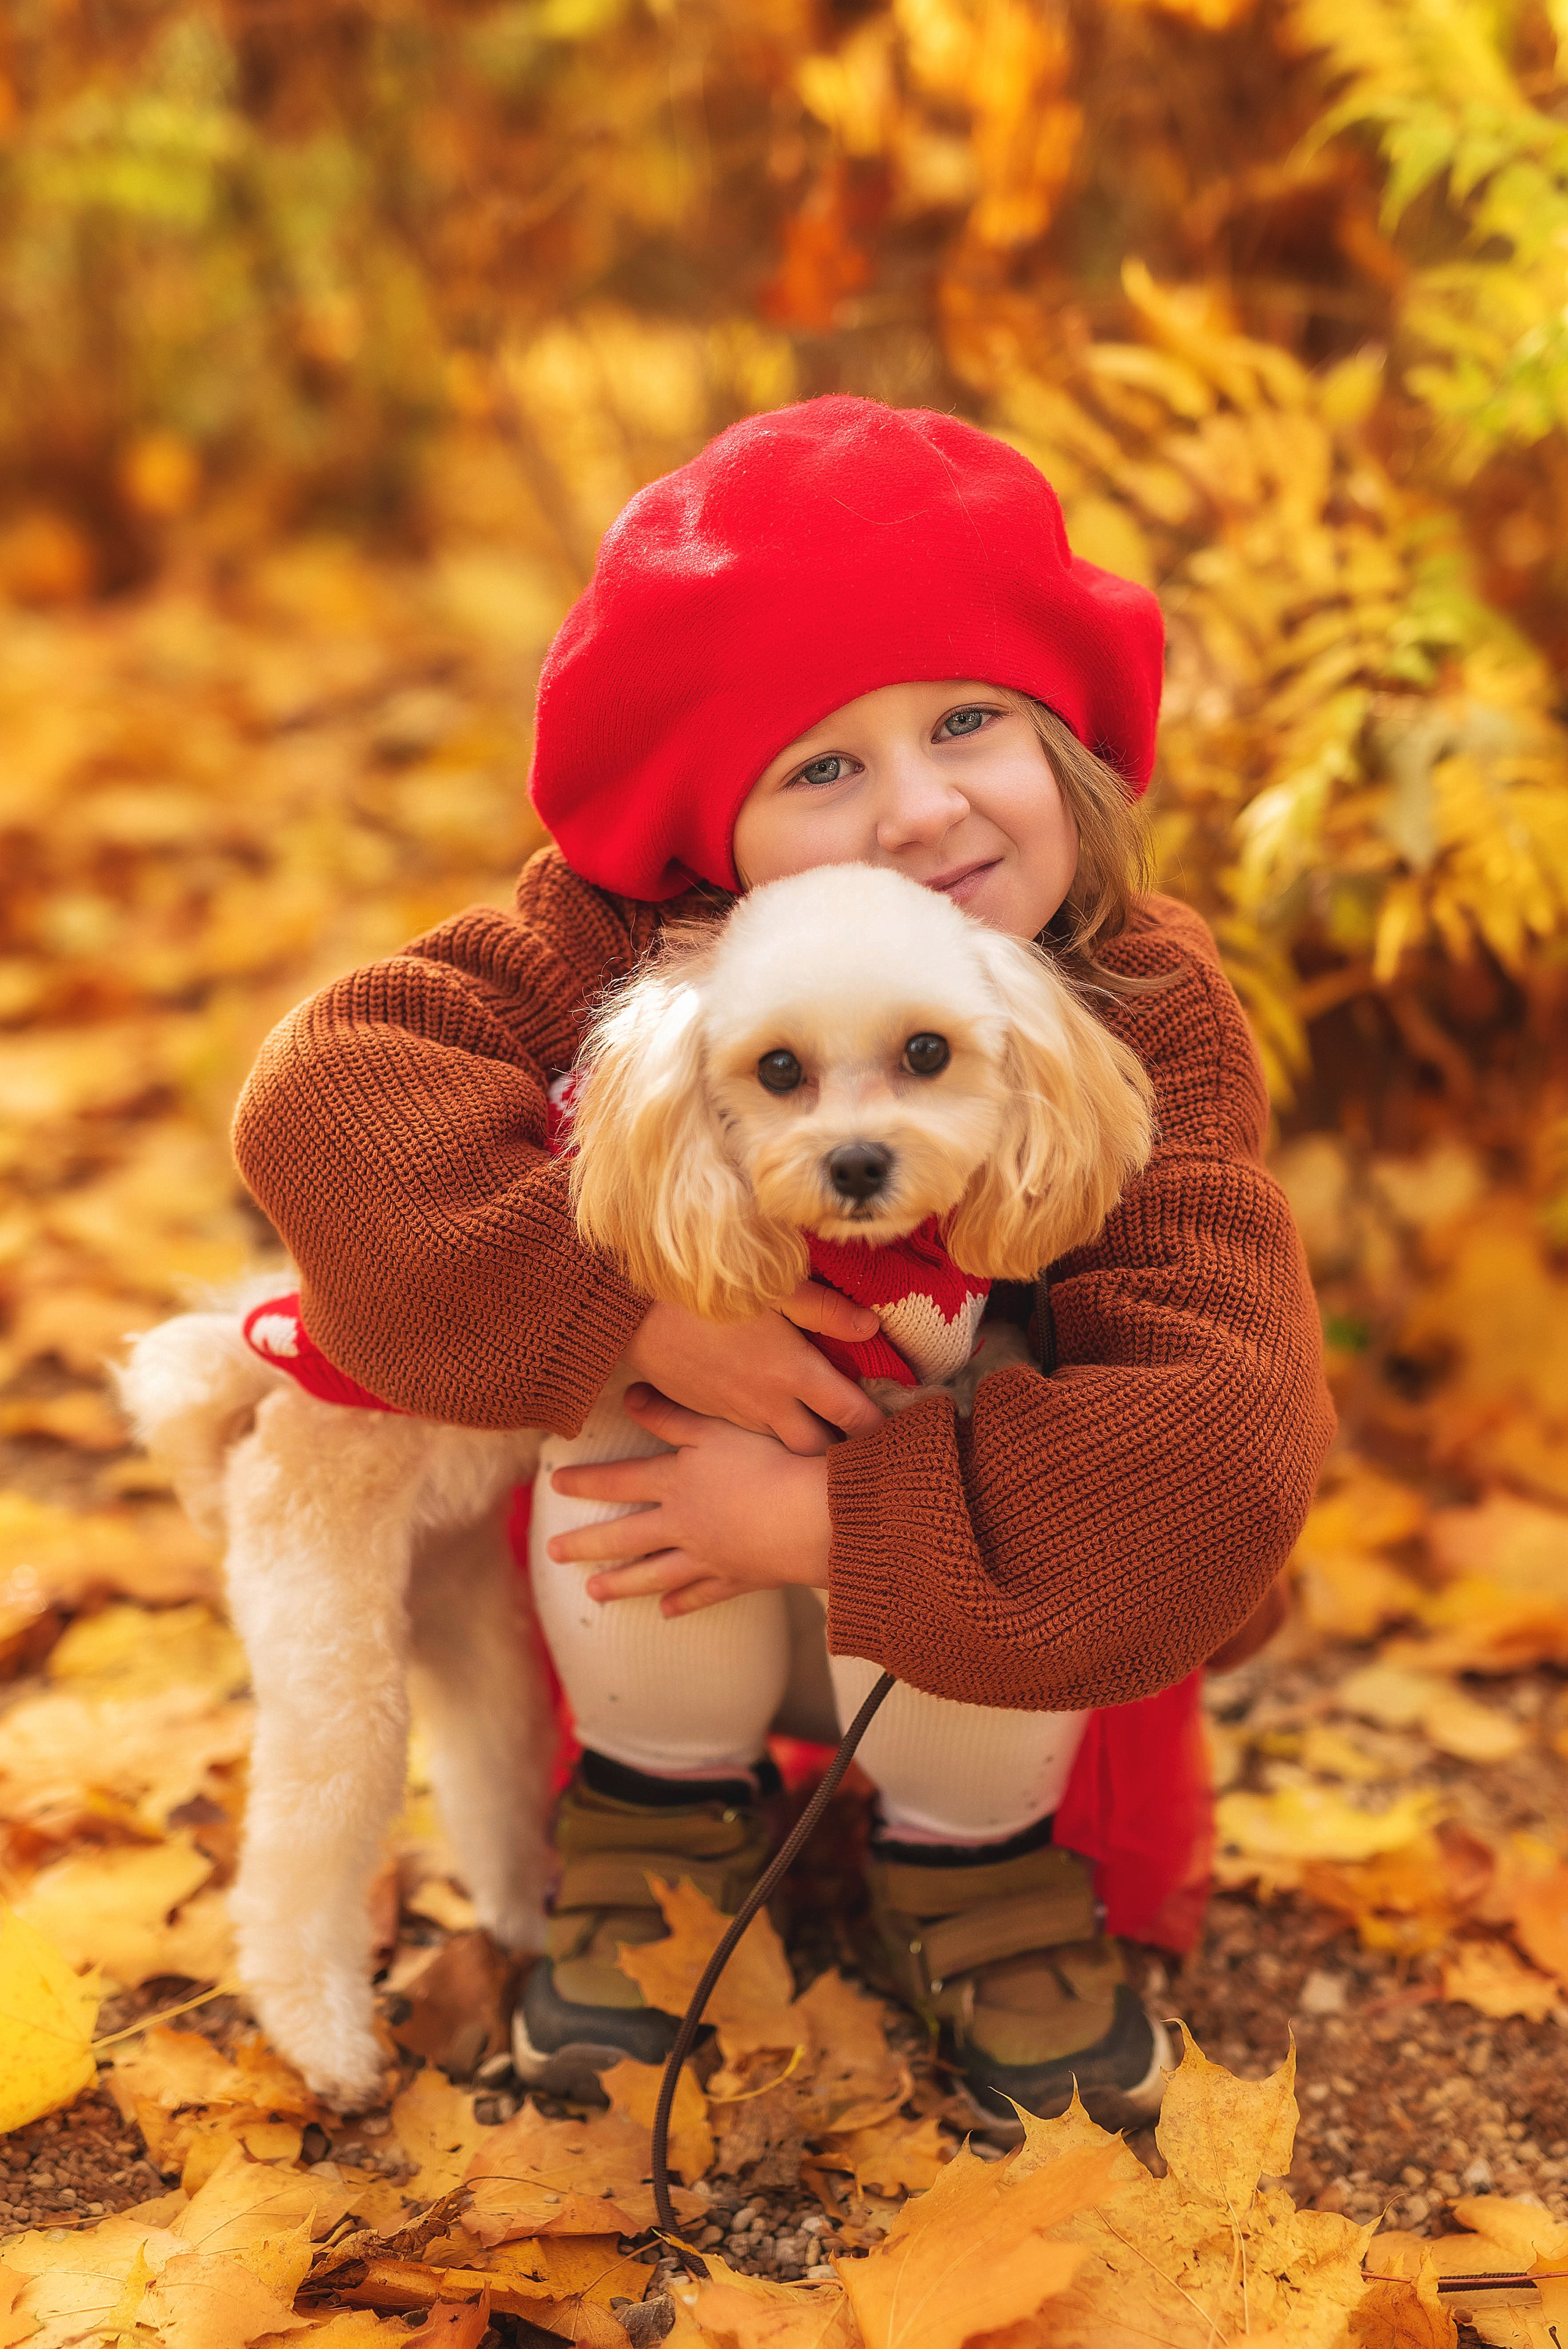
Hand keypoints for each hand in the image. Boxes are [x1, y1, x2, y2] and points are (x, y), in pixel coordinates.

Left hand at [547, 1385, 833, 1615]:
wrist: (813, 1517)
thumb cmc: (767, 1463)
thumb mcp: (716, 1428)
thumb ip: (671, 1415)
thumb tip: (628, 1396)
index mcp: (676, 1483)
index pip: (620, 1481)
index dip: (585, 1482)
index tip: (553, 1484)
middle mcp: (684, 1525)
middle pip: (625, 1537)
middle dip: (586, 1544)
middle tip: (552, 1553)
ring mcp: (709, 1556)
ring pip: (655, 1574)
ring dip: (622, 1584)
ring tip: (593, 1595)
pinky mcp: (739, 1577)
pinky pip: (703, 1594)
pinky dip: (682, 1602)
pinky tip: (666, 1610)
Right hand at [623, 1279, 884, 1454]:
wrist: (629, 1310)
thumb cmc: (704, 1290)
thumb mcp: (773, 1288)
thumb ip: (825, 1310)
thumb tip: (871, 1326)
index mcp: (793, 1372)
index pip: (851, 1414)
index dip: (879, 1428)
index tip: (895, 1433)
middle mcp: (768, 1403)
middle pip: (817, 1449)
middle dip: (840, 1453)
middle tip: (859, 1446)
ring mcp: (734, 1413)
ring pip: (780, 1448)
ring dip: (801, 1447)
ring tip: (822, 1441)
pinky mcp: (705, 1413)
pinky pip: (745, 1435)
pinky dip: (763, 1436)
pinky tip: (768, 1421)